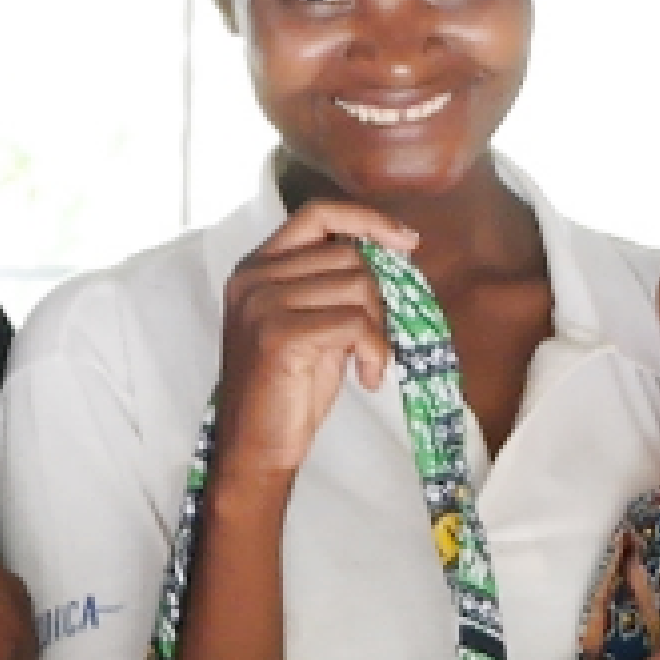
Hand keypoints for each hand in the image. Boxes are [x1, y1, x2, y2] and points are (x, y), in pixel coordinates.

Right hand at [204, 205, 421, 482]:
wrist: (254, 447)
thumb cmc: (287, 389)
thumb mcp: (309, 321)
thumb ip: (331, 283)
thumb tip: (391, 250)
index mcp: (256, 267)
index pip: (317, 212)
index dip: (366, 219)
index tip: (407, 241)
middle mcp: (253, 277)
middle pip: (347, 254)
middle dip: (377, 297)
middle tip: (374, 340)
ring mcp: (262, 304)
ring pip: (357, 286)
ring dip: (378, 329)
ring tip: (368, 362)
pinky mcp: (279, 334)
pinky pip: (356, 323)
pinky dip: (375, 350)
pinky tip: (368, 377)